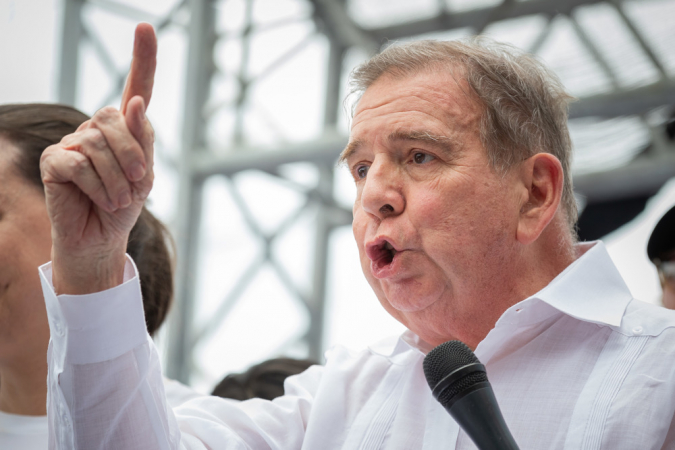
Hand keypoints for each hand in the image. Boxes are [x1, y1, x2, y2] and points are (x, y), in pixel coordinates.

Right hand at [41, 23, 156, 294]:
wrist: (101, 237)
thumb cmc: (125, 204)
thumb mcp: (144, 176)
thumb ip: (142, 141)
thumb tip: (132, 104)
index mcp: (126, 128)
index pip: (137, 87)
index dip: (143, 59)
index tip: (147, 28)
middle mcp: (97, 128)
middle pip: (115, 116)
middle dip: (133, 153)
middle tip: (139, 183)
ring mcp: (72, 141)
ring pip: (98, 143)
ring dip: (117, 178)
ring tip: (119, 199)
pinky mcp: (54, 160)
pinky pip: (78, 163)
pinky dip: (97, 186)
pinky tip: (100, 199)